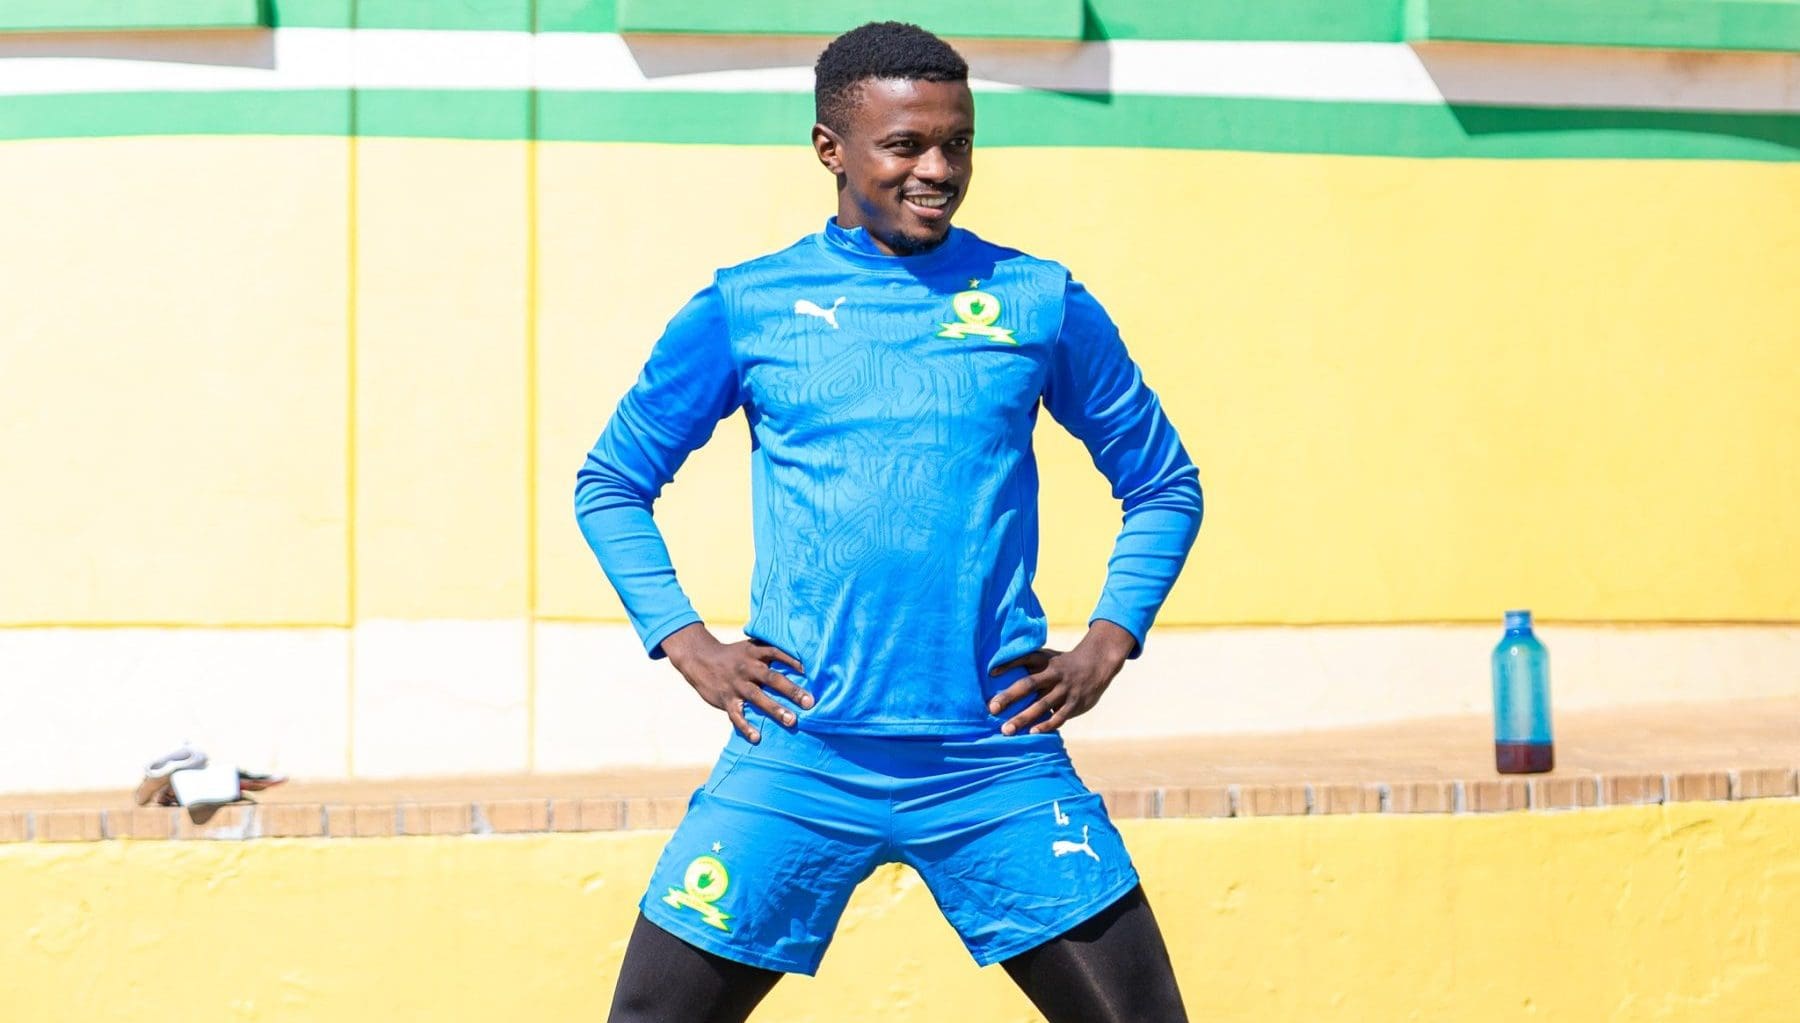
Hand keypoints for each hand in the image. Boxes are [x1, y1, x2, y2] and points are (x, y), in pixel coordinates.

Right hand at [661, 623, 811, 742]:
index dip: (792, 660)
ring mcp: (736, 685)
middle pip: (772, 678)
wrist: (699, 659)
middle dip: (791, 690)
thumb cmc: (733, 655)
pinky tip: (757, 738)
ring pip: (757, 698)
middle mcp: (746, 668)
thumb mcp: (749, 646)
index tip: (809, 671)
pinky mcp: (726, 700)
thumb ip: (770, 650)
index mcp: (754, 653)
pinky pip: (736, 715)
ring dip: (775, 709)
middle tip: (809, 702)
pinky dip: (745, 727)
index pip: (776, 653)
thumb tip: (799, 652)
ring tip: (792, 721)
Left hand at [987, 621, 1136, 734]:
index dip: (1008, 665)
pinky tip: (1032, 733)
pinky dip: (1046, 725)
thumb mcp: (1046, 658)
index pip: (1024, 659)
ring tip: (1006, 730)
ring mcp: (1065, 689)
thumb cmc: (1061, 664)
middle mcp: (1054, 674)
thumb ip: (1026, 666)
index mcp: (1044, 661)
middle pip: (1029, 684)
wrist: (1096, 664)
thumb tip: (996, 676)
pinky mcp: (1075, 703)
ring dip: (1023, 718)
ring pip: (1042, 705)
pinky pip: (1059, 716)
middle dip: (1010, 697)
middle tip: (992, 709)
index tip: (991, 673)